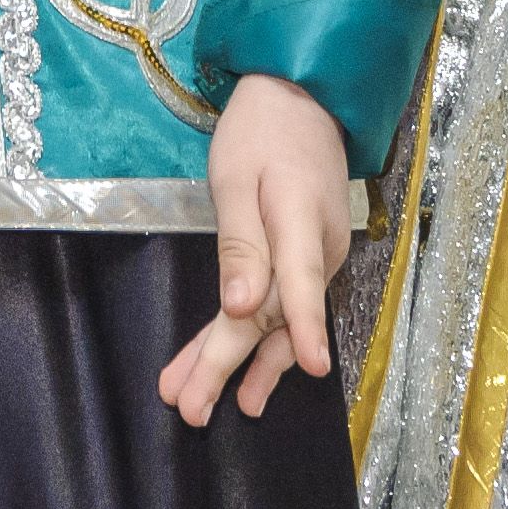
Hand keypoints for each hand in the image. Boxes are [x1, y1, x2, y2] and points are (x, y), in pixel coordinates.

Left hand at [160, 73, 350, 424]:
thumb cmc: (262, 131)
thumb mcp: (238, 178)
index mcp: (301, 224)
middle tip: (190, 409)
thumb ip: (240, 244)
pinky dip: (253, 341)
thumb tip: (241, 307)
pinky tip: (242, 380)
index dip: (302, 328)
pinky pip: (278, 308)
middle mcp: (317, 252)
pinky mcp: (305, 263)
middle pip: (272, 317)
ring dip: (234, 364)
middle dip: (227, 364)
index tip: (307, 368)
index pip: (302, 283)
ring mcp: (315, 261)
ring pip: (273, 320)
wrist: (301, 100)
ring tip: (198, 405)